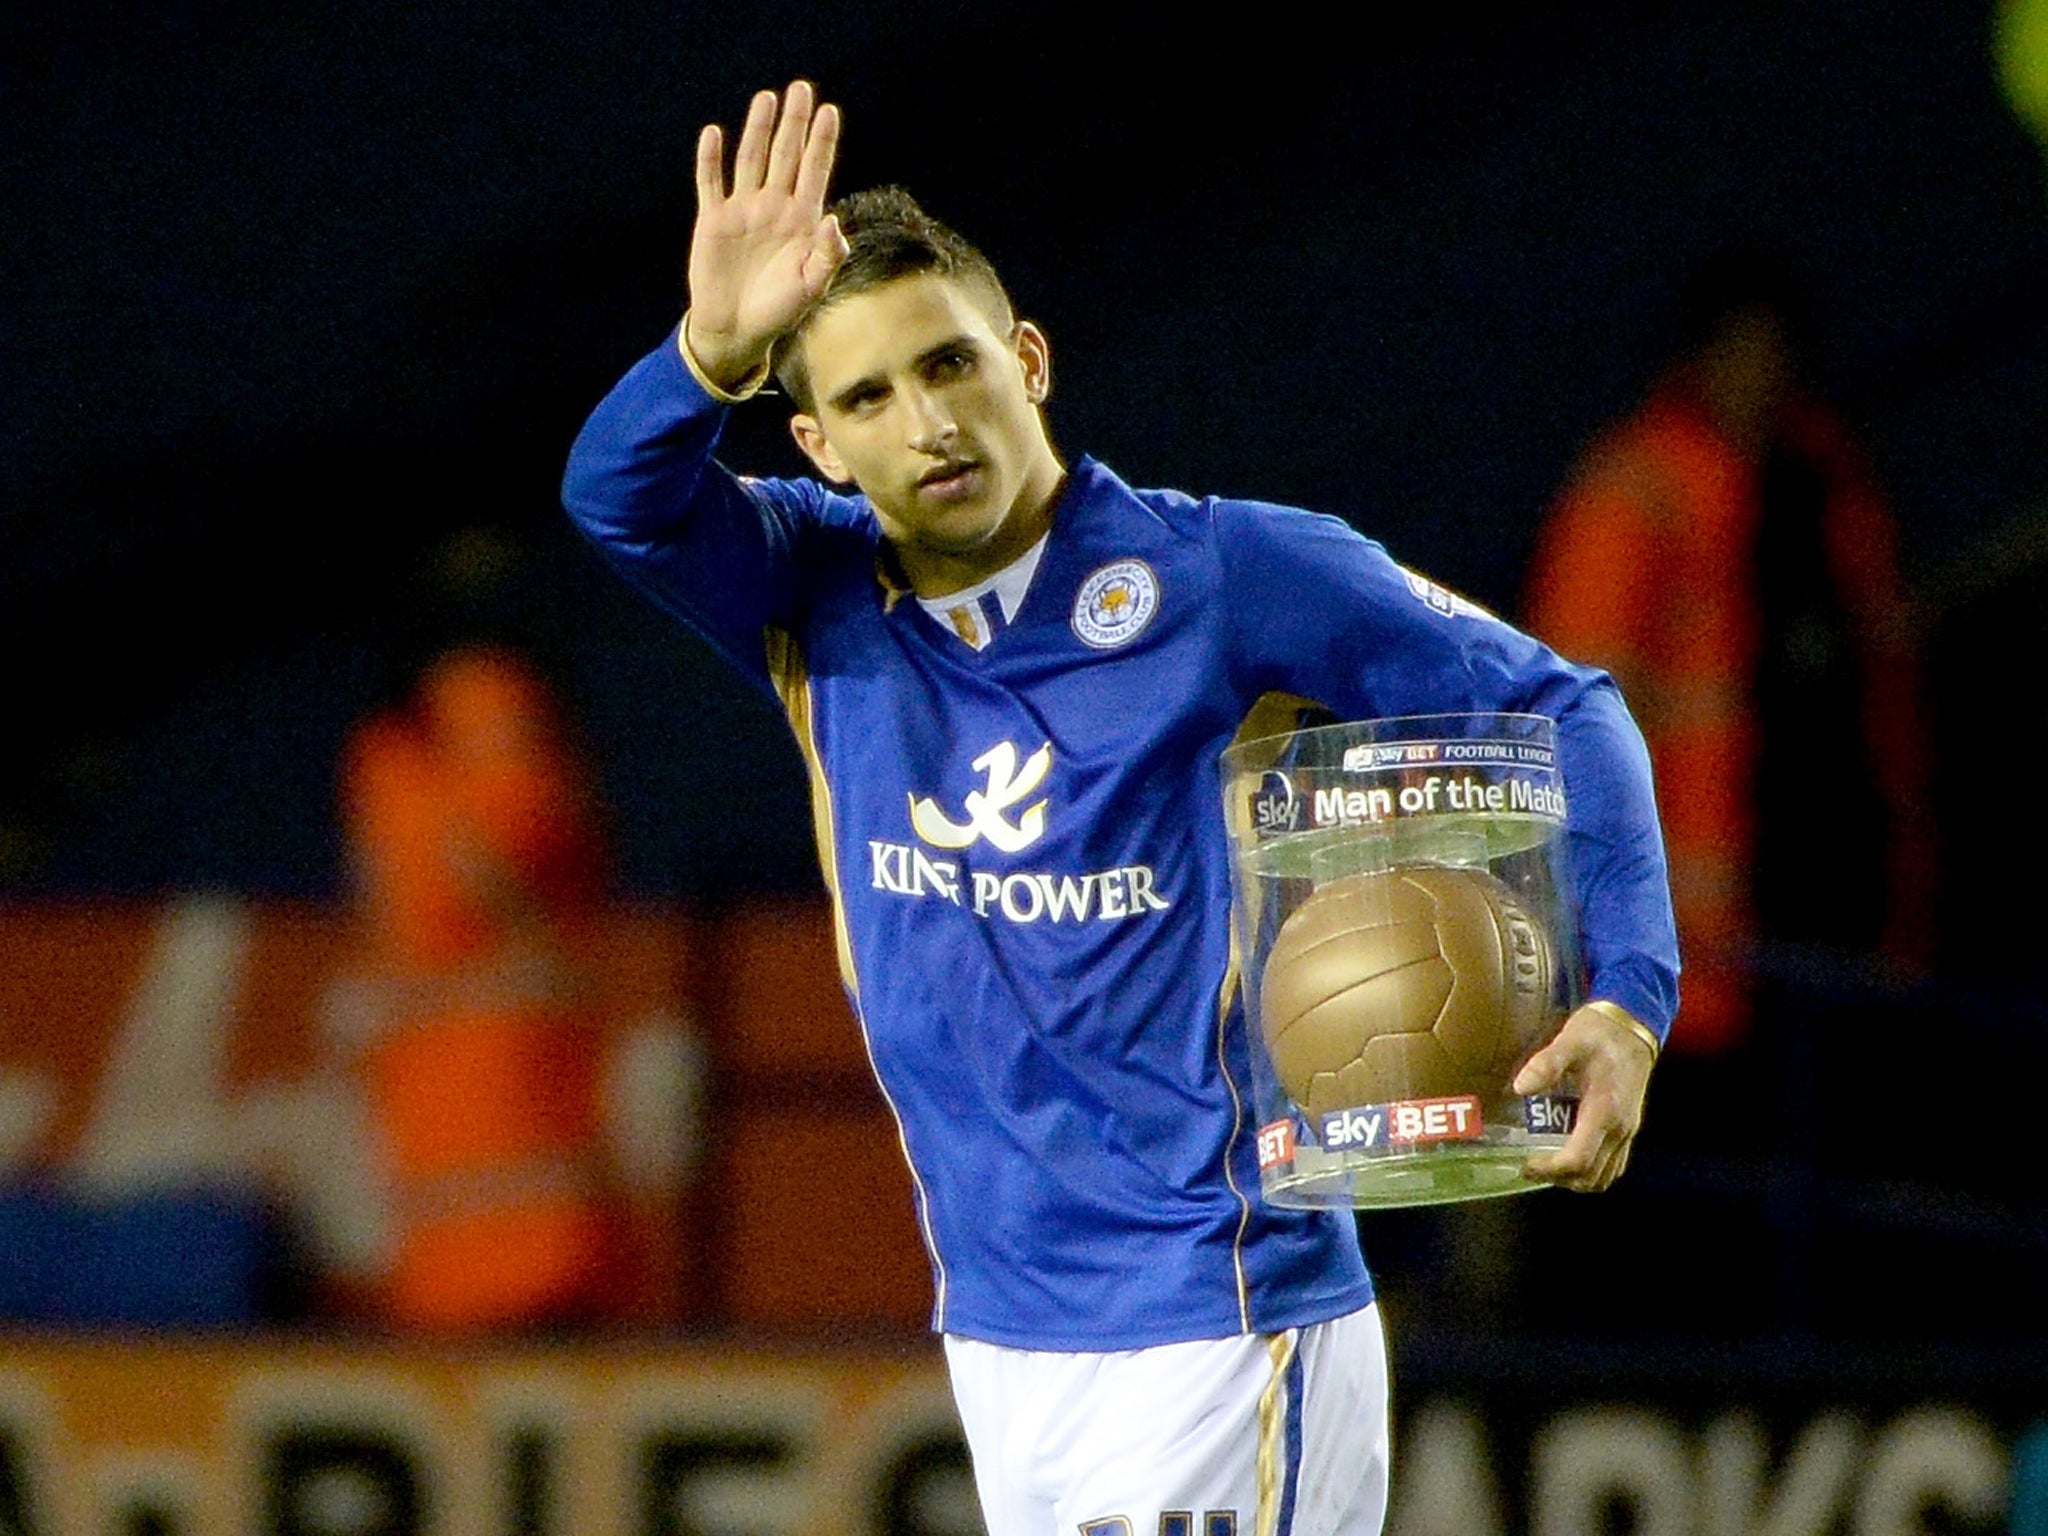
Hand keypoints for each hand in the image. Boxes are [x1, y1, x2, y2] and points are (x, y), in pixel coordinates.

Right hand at [686, 81, 849, 390]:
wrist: (737, 330)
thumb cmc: (780, 312)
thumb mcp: (813, 287)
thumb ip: (828, 254)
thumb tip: (833, 218)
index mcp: (801, 221)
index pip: (814, 171)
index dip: (822, 142)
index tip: (830, 111)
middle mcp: (773, 208)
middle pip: (785, 155)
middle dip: (794, 123)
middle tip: (802, 88)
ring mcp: (743, 211)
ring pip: (751, 160)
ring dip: (758, 129)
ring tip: (766, 98)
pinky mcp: (713, 221)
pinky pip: (711, 183)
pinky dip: (711, 159)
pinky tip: (714, 133)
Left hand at [1513, 1002, 1655, 1192]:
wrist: (1633, 1025)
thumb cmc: (1600, 1033)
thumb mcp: (1570, 1041)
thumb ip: (1546, 1063)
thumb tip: (1520, 1087)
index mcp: (1605, 1110)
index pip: (1579, 1159)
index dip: (1550, 1169)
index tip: (1524, 1163)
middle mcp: (1620, 1128)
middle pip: (1591, 1177)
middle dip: (1558, 1179)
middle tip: (1530, 1166)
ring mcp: (1627, 1131)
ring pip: (1605, 1177)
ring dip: (1574, 1179)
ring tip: (1546, 1164)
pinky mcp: (1628, 1129)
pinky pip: (1613, 1165)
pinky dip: (1590, 1171)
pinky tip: (1567, 1154)